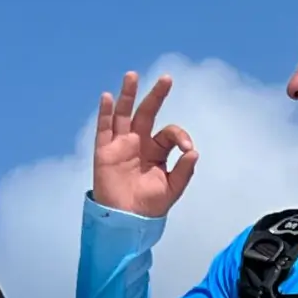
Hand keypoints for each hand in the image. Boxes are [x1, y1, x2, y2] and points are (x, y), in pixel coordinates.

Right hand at [92, 71, 198, 218]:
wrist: (126, 222)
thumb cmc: (148, 207)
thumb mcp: (171, 189)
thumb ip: (183, 171)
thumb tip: (193, 152)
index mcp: (156, 151)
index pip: (169, 133)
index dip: (179, 135)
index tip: (186, 149)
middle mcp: (138, 143)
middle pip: (147, 113)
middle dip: (156, 96)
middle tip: (167, 79)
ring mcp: (120, 145)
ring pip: (123, 114)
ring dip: (127, 95)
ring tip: (132, 76)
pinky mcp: (104, 152)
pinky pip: (103, 129)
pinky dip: (104, 113)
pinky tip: (107, 97)